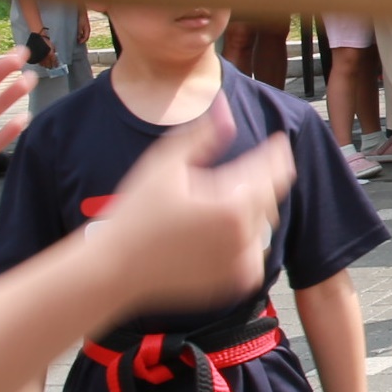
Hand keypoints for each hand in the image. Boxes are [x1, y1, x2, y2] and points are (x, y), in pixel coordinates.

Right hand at [86, 104, 292, 319]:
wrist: (115, 270)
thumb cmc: (135, 215)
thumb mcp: (165, 164)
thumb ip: (202, 134)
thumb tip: (225, 107)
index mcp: (232, 205)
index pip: (273, 170)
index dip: (275, 152)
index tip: (276, 142)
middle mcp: (244, 237)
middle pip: (270, 196)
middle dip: (260, 180)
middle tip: (242, 170)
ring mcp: (242, 264)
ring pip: (264, 225)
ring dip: (253, 210)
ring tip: (222, 201)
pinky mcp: (235, 284)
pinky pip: (254, 254)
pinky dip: (245, 240)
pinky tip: (219, 231)